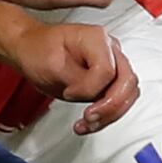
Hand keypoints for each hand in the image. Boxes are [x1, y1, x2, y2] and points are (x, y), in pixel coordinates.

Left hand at [10, 22, 140, 135]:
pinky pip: (119, 100)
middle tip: (89, 118)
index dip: (89, 88)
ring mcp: (112, 63)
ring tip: (87, 124)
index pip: (107, 70)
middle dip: (110, 106)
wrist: (33, 50)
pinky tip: (90, 123)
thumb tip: (94, 95)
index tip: (69, 93)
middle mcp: (110, 49)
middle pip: (127, 82)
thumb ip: (77, 80)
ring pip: (128, 94)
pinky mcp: (109, 80)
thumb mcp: (52, 65)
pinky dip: (107, 115)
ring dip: (110, 114)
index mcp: (96, 38)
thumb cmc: (39, 50)